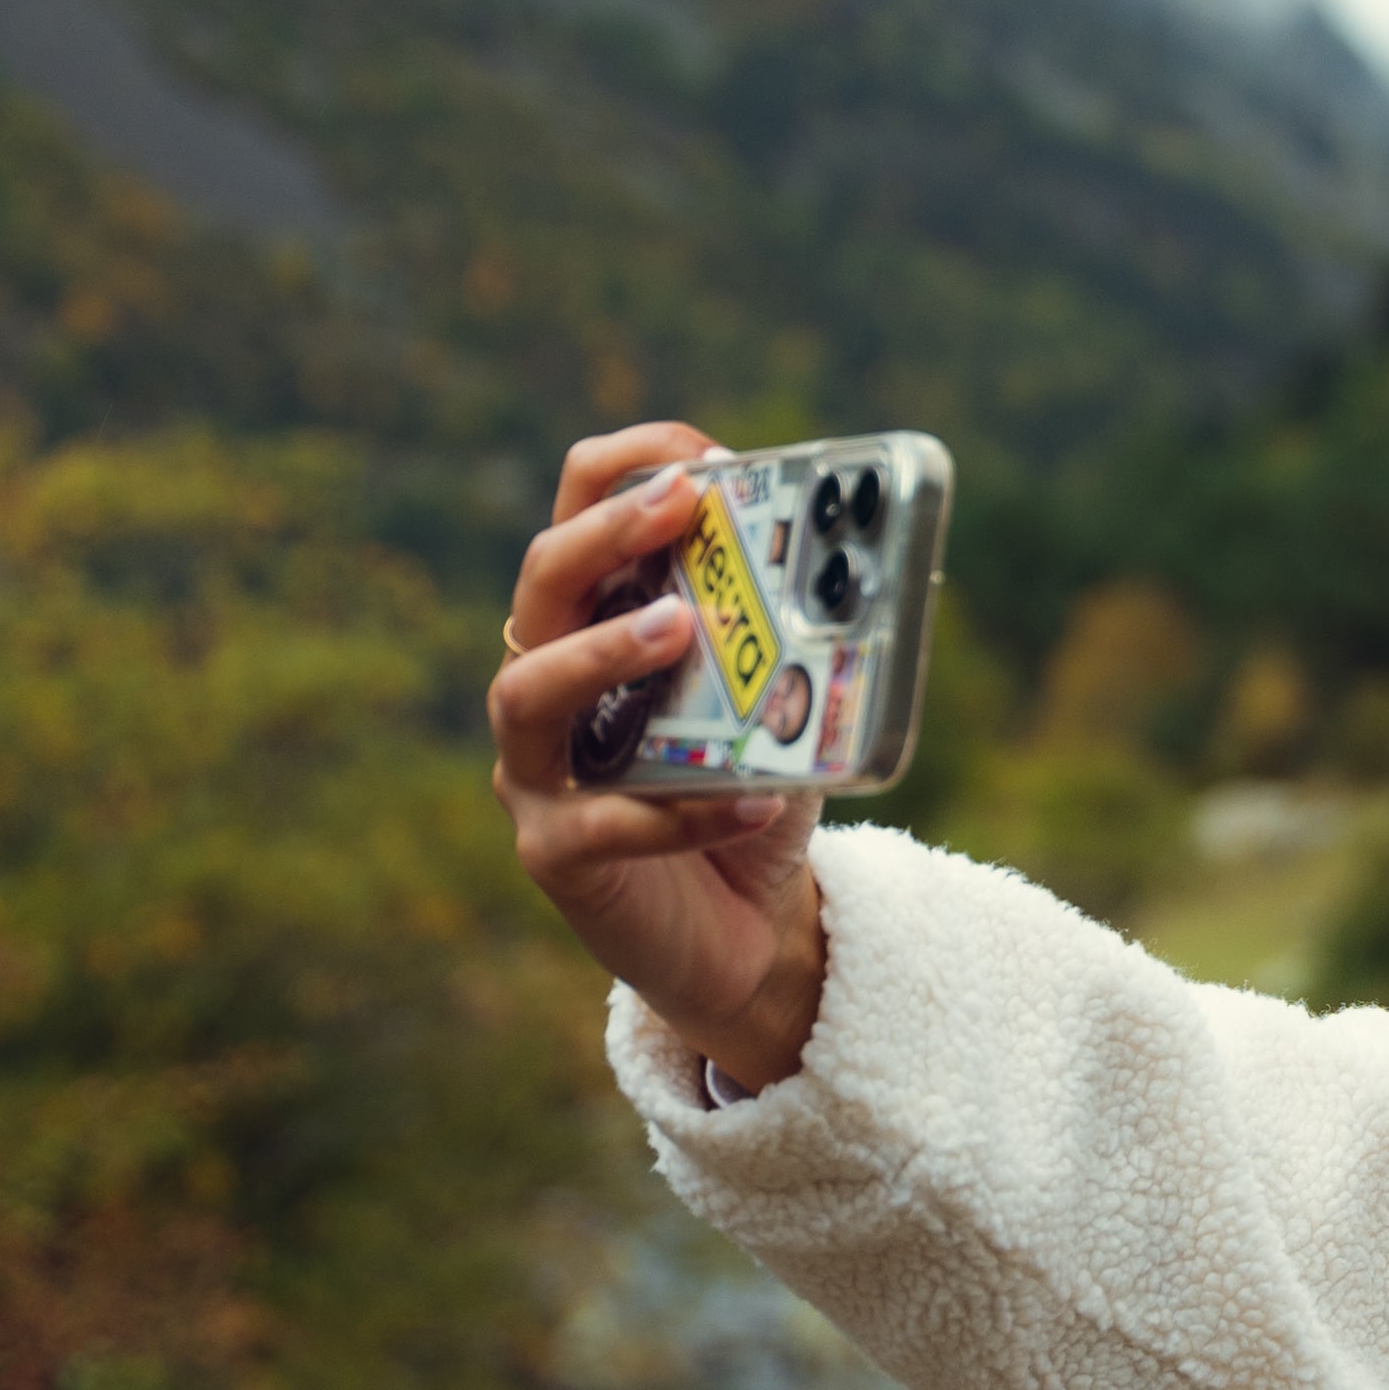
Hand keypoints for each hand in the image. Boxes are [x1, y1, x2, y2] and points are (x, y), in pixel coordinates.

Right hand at [489, 420, 830, 1089]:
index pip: (574, 515)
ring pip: (528, 694)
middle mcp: (546, 684)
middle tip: (680, 508)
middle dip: (605, 534)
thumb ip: (797, 641)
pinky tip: (753, 797)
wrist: (752, 930)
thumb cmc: (757, 793)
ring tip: (679, 628)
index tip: (699, 459)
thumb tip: (861, 568)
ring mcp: (538, 773)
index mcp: (595, 624)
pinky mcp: (557, 856)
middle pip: (540, 587)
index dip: (625, 472)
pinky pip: (605, 824)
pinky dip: (683, 809)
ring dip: (603, 651)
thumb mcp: (785, 703)